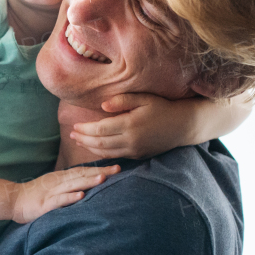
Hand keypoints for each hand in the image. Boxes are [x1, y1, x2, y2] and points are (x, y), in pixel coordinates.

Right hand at [10, 164, 119, 223]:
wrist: (12, 199)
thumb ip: (68, 184)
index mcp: (61, 177)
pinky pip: (59, 200)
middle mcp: (58, 182)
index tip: (116, 167)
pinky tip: (80, 195)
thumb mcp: (53, 186)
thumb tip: (87, 183)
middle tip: (118, 169)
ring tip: (103, 179)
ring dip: (88, 181)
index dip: (100, 168)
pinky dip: (70, 197)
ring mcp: (51, 192)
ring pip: (72, 185)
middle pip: (82, 175)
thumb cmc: (35, 195)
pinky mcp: (44, 204)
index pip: (84, 171)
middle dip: (100, 172)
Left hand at [71, 92, 226, 159]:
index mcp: (130, 124)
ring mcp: (135, 150)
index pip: (100, 129)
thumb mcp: (144, 98)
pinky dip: (102, 153)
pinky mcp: (138, 156)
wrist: (183, 125)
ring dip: (89, 148)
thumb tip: (102, 105)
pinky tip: (94, 148)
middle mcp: (131, 140)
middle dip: (83, 139)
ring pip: (106, 153)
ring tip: (78, 141)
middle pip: (99, 143)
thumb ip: (122, 100)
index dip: (85, 129)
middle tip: (71, 133)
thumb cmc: (163, 107)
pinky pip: (116, 156)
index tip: (74, 125)